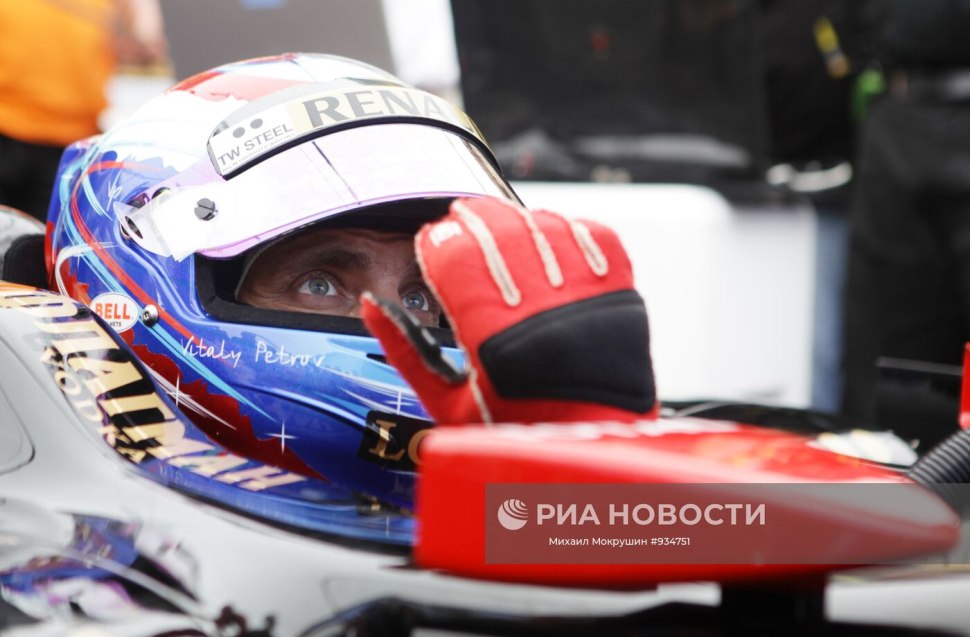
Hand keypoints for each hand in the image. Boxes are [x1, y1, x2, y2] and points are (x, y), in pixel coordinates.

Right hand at [361, 196, 656, 424]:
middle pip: (498, 231)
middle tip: (459, 223)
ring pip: (544, 225)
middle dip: (470, 219)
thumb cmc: (517, 434)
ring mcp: (586, 302)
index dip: (437, 241)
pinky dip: (567, 227)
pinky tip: (547, 237)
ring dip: (515, 220)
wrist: (591, 449)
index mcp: (495, 342)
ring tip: (499, 229)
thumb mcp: (448, 403)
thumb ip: (406, 352)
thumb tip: (373, 306)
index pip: (455, 258)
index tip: (431, 244)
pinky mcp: (620, 297)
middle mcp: (543, 314)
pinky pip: (594, 236)